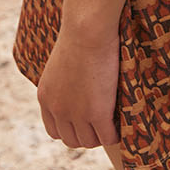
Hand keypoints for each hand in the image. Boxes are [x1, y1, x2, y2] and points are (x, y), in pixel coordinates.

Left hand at [35, 21, 120, 148]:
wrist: (88, 28)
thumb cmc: (81, 32)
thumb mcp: (63, 59)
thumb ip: (66, 77)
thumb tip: (80, 79)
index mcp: (45, 96)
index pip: (54, 130)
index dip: (71, 128)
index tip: (86, 121)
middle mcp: (56, 108)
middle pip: (71, 140)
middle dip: (87, 134)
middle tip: (104, 122)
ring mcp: (76, 113)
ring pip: (89, 141)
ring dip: (102, 135)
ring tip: (115, 122)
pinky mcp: (97, 113)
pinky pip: (108, 137)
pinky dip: (116, 134)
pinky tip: (124, 122)